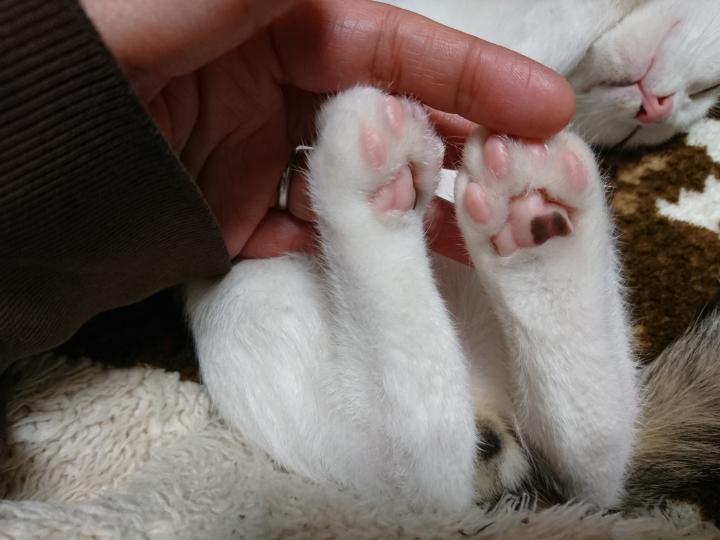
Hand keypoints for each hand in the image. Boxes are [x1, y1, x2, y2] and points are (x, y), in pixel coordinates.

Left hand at [80, 0, 573, 262]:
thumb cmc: (97, 50)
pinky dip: (354, 252)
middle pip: (388, 119)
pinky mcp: (232, 219)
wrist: (19, 152)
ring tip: (486, 239)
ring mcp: (256, 158)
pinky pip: (307, 236)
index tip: (543, 108)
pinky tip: (406, 269)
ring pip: (357, 185)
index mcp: (277, 25)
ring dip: (417, 211)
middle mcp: (274, 88)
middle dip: (458, 147)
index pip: (393, 46)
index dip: (470, 74)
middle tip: (526, 184)